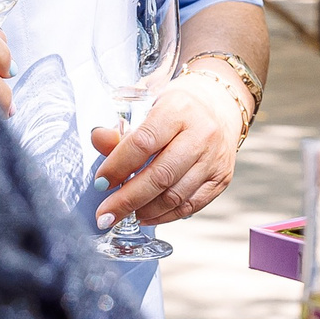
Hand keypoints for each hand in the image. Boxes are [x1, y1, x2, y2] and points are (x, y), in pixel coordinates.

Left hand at [90, 70, 243, 226]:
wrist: (220, 104)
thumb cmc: (178, 105)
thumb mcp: (148, 103)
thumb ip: (122, 126)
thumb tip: (98, 140)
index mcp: (179, 108)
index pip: (144, 142)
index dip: (118, 166)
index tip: (100, 183)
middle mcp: (201, 133)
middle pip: (160, 175)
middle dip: (127, 199)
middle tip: (105, 215)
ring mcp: (214, 157)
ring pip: (176, 195)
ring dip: (145, 210)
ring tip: (126, 214)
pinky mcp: (221, 177)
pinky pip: (191, 205)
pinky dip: (165, 215)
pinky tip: (147, 215)